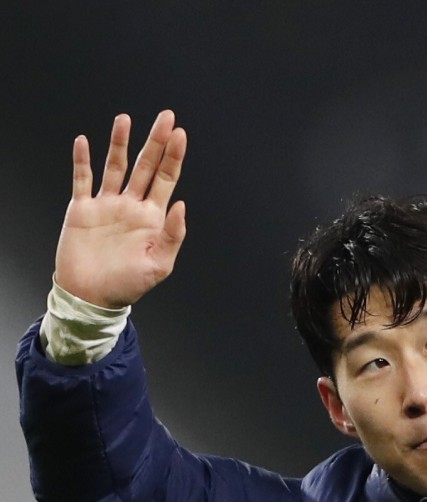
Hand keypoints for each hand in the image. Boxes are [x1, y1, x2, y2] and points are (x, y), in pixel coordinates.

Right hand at [54, 110, 187, 307]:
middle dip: (155, 141)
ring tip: (125, 119)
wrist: (91, 297)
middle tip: (166, 116)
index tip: (180, 134)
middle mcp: (131, 206)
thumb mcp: (159, 265)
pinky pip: (82, 180)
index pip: (166, 179)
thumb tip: (181, 204)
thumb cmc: (127, 285)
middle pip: (145, 166)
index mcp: (152, 217)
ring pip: (115, 167)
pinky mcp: (82, 210)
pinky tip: (85, 141)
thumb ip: (173, 235)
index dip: (173, 157)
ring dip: (120, 143)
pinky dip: (82, 161)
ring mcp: (107, 205)